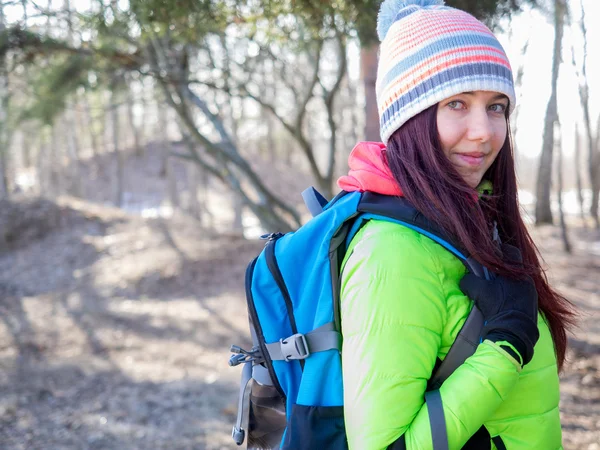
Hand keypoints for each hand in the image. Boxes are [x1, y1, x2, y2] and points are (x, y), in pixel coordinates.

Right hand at [460, 245, 538, 365]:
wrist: (514, 333)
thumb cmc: (497, 308)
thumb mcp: (478, 291)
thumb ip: (469, 280)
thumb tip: (465, 278)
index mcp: (517, 273)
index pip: (511, 251)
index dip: (500, 249)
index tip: (490, 254)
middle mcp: (527, 281)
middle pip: (514, 267)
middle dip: (502, 268)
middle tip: (489, 272)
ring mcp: (531, 295)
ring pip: (517, 281)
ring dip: (507, 282)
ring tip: (494, 288)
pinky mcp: (531, 307)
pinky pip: (520, 294)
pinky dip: (511, 294)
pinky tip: (502, 301)